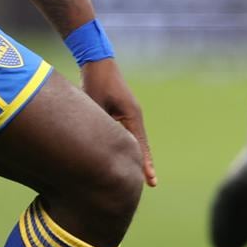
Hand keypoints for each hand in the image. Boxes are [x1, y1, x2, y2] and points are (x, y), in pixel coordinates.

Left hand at [82, 58, 157, 185]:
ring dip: (135, 155)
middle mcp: (134, 116)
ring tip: (138, 176)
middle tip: (149, 184)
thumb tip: (95, 147)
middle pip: (141, 145)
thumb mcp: (95, 104)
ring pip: (134, 140)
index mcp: (132, 115)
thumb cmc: (96, 82)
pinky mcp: (122, 113)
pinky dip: (127, 146)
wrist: (98, 63)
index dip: (145, 164)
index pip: (140, 145)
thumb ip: (97, 126)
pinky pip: (127, 134)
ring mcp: (129, 114)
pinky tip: (124, 156)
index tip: (151, 181)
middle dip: (143, 164)